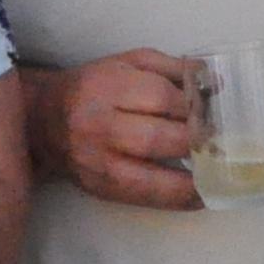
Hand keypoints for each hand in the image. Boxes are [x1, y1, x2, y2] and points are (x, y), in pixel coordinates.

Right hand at [25, 54, 202, 211]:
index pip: (161, 98)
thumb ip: (173, 69)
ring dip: (192, 179)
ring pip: (151, 176)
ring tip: (217, 173)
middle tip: (219, 142)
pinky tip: (200, 195)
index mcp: (107, 87)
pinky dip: (177, 199)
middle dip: (195, 142)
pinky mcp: (99, 188)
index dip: (194, 107)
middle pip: (158, 138)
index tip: (213, 113)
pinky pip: (144, 198)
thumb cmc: (94, 86)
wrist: (44, 120)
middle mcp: (98, 126)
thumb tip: (216, 84)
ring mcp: (97, 162)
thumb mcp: (129, 63)